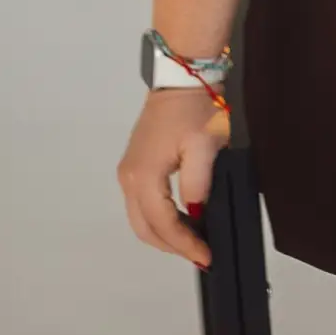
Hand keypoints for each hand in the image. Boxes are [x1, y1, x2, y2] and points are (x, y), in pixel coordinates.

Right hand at [116, 89, 229, 269]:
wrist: (180, 77)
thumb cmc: (195, 109)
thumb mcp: (205, 145)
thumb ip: (197, 183)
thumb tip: (194, 212)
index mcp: (143, 176)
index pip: (163, 223)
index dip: (185, 244)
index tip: (207, 257)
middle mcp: (128, 178)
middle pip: (145, 228)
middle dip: (173, 246)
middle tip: (201, 255)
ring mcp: (128, 172)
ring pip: (140, 219)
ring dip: (165, 235)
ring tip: (194, 242)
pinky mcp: (134, 166)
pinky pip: (142, 204)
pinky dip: (159, 219)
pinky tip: (181, 220)